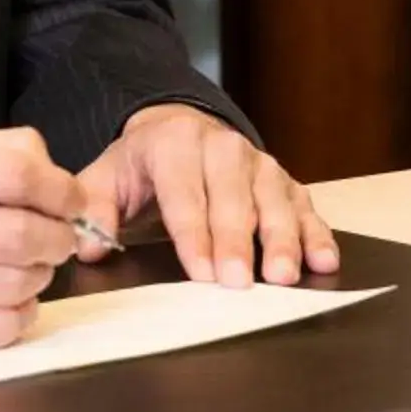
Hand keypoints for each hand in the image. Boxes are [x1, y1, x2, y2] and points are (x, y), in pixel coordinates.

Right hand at [0, 128, 81, 347]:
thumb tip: (49, 169)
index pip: (10, 174)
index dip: (58, 187)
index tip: (70, 195)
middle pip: (16, 235)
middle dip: (58, 235)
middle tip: (62, 233)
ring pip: (9, 285)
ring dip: (40, 274)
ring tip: (33, 261)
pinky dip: (18, 314)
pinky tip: (11, 297)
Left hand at [74, 105, 339, 288]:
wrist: (178, 128)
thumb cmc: (142, 165)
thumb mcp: (106, 177)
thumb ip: (95, 210)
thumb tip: (88, 248)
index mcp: (174, 144)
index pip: (184, 193)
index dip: (193, 235)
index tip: (200, 273)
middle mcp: (222, 148)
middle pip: (233, 199)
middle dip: (236, 242)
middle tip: (238, 283)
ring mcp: (258, 163)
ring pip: (274, 201)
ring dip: (282, 239)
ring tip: (282, 276)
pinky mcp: (283, 180)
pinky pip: (304, 206)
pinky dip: (316, 233)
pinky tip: (323, 262)